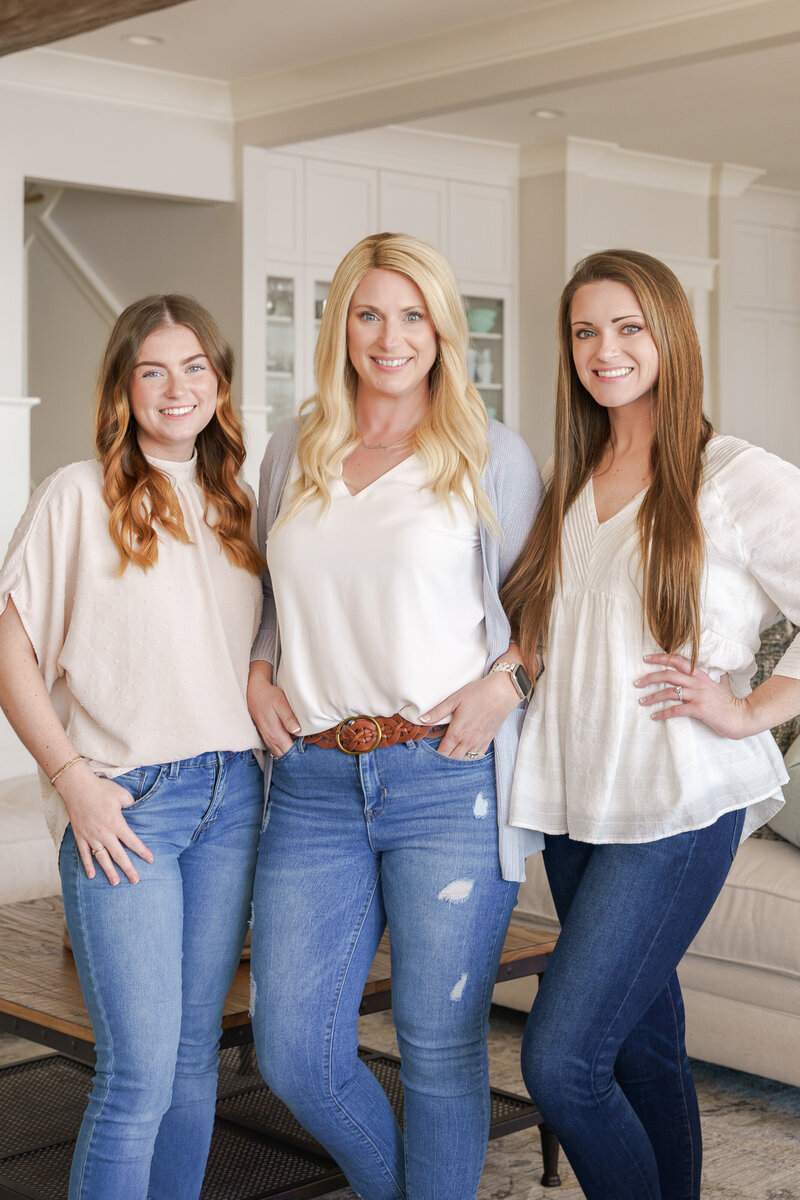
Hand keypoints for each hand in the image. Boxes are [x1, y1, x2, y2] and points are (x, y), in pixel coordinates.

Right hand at [57, 762, 153, 884]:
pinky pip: (84, 854)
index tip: (150, 860)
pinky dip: (88, 865)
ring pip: (101, 858)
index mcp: (116, 823)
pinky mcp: (80, 836)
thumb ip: (131, 804)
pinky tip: (92, 875)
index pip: (132, 841)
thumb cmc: (101, 789)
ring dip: (109, 871)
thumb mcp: (122, 794)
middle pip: (119, 855)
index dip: (142, 851)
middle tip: (136, 880)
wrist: (77, 787)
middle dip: (128, 869)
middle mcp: (104, 833)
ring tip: (115, 882)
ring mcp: (91, 836)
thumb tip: (136, 810)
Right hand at [247, 661, 300, 756]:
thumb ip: (289, 718)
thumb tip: (297, 730)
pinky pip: (275, 747)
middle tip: (307, 746)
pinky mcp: (266, 735)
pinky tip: (291, 740)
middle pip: (284, 754)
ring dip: (289, 751)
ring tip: (300, 744)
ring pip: (279, 752)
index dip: (299, 751)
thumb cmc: (269, 696)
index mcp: (275, 732)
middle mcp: (270, 738)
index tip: (308, 746)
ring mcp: (267, 738)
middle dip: (295, 753)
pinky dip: (283, 747)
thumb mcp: (281, 704)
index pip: (288, 750)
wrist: (255, 692)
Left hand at [419, 671, 520, 757]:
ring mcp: (479, 742)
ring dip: (456, 759)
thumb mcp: (455, 699)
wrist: (502, 693)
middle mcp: (468, 740)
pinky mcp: (488, 740)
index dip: (434, 754)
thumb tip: (422, 719)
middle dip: (444, 758)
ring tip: (449, 754)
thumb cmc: (478, 693)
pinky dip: (469, 756)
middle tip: (437, 755)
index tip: (428, 753)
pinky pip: (477, 756)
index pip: (443, 751)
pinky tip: (464, 752)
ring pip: (465, 759)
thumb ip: (438, 712)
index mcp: (458, 731)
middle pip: (453, 758)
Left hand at [635, 653, 750, 738]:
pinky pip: (676, 710)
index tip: (645, 658)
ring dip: (652, 696)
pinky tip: (654, 716)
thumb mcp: (722, 685)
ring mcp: (698, 696)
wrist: (743, 716)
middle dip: (649, 677)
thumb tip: (719, 672)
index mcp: (701, 675)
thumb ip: (716, 678)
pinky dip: (663, 713)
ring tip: (641, 701)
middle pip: (668, 674)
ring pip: (669, 691)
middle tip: (636, 682)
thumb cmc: (731, 703)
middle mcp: (698, 682)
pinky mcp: (699, 709)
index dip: (660, 658)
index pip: (678, 660)